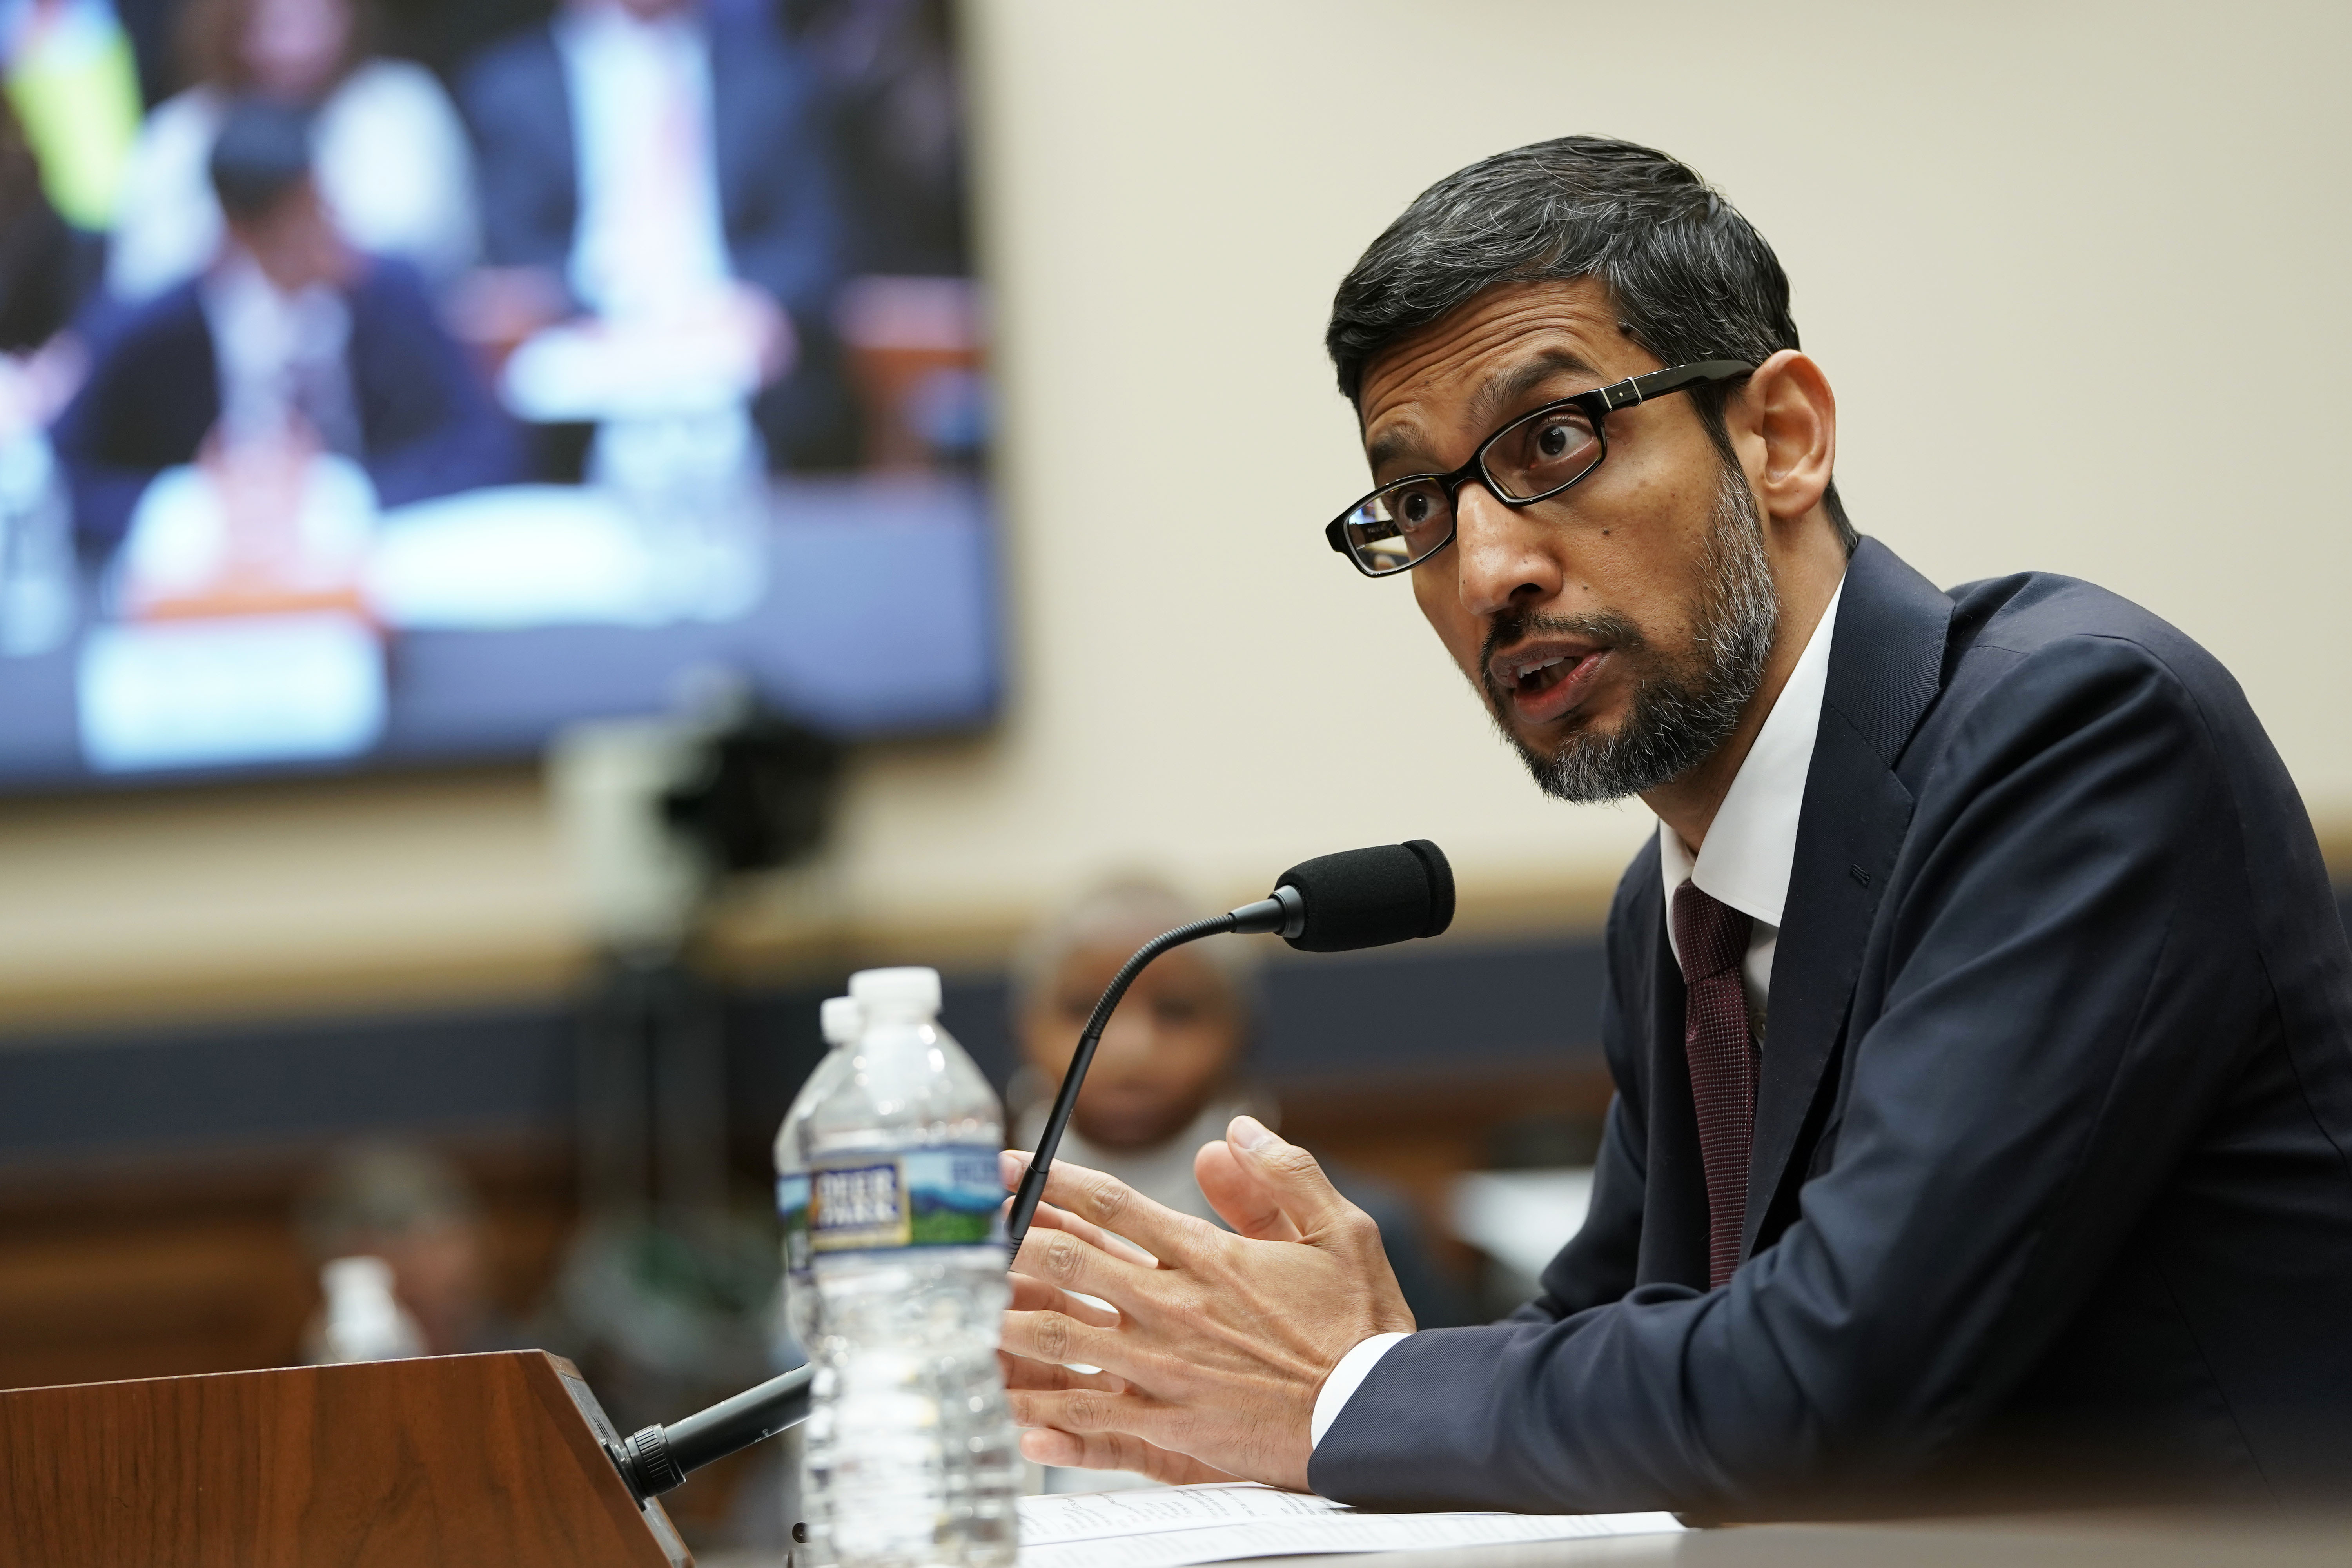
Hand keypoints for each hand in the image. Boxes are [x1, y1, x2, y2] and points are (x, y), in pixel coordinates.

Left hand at [997, 1117, 1413, 1490]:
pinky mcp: (1173, 1429)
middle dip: (1007, 1245)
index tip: (1006, 1169)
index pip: (1111, 1206)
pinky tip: (1010, 1415)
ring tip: (957, 1313)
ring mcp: (1167, 1372)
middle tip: (961, 1234)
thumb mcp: (1341, 1231)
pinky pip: (1094, 1424)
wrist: (1378, 1416)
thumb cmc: (1361, 1328)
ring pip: (1065, 1343)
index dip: (1050, 1183)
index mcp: (1208, 1258)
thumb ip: (1283, 1176)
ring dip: (1007, 1326)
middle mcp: (1175, 1309)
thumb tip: (1235, 1133)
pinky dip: (1048, 1420)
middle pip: (1070, 1265)